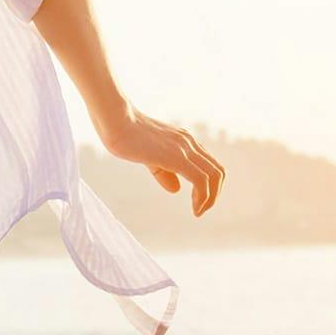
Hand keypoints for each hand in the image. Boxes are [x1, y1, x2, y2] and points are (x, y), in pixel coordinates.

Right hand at [95, 105, 225, 216]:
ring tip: (198, 212)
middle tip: (200, 210)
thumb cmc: (127, 137)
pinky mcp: (177, 157)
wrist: (117, 122)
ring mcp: (185, 148)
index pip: (210, 164)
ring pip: (214, 176)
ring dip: (210, 198)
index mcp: (184, 142)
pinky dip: (202, 197)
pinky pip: (201, 180)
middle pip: (218, 171)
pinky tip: (194, 208)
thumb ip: (164, 172)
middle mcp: (189, 143)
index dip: (210, 186)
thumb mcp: (149, 157)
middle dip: (214, 195)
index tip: (197, 202)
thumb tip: (176, 189)